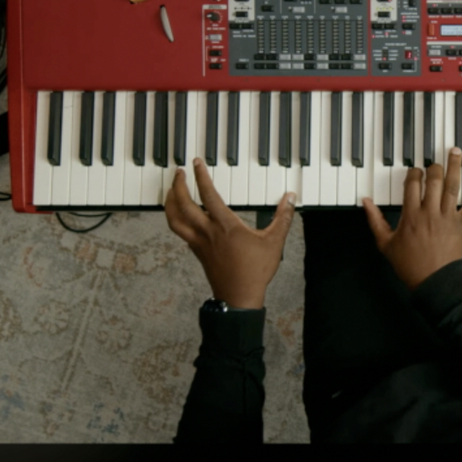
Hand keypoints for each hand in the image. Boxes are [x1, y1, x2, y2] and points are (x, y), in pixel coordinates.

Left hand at [163, 158, 294, 309]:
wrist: (238, 297)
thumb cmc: (255, 271)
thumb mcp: (274, 242)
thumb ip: (283, 218)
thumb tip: (290, 198)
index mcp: (225, 226)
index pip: (208, 195)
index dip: (200, 177)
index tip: (196, 163)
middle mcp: (207, 232)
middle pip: (182, 205)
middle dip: (177, 186)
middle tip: (179, 172)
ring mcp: (198, 243)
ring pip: (174, 220)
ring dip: (170, 203)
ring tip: (172, 190)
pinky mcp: (196, 252)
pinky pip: (180, 232)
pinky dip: (176, 220)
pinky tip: (181, 215)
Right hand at [361, 146, 461, 289]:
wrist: (433, 281)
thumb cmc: (409, 264)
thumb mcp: (385, 243)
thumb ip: (375, 220)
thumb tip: (366, 202)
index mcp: (411, 216)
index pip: (412, 185)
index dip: (413, 173)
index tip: (414, 171)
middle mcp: (430, 212)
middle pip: (433, 181)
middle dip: (434, 167)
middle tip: (434, 162)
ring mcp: (448, 217)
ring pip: (452, 186)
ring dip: (455, 167)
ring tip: (456, 152)